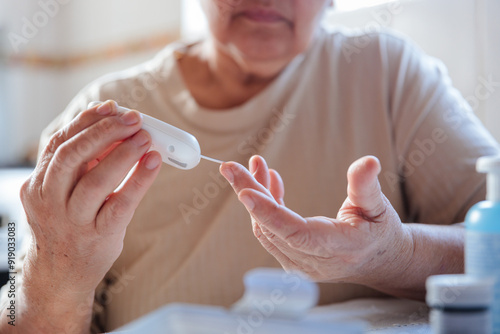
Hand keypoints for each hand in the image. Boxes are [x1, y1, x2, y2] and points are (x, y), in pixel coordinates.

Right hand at [19, 100, 160, 330]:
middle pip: (73, 156)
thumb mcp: (63, 192)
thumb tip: (118, 130)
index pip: (59, 142)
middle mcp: (50, 200)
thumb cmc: (68, 224)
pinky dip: (139, 180)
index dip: (87, 121)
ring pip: (95, 181)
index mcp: (40, 183)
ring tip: (145, 138)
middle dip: (105, 132)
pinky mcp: (98, 236)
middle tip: (134, 119)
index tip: (112, 107)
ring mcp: (73, 220)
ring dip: (123, 154)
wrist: (60, 274)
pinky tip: (153, 163)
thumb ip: (84, 164)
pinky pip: (121, 204)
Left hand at [220, 155, 413, 286]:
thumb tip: (368, 161)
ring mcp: (298, 264)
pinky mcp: (290, 259)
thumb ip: (367, 186)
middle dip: (249, 193)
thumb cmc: (378, 231)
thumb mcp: (379, 207)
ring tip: (255, 165)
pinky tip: (268, 182)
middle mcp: (313, 262)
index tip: (244, 192)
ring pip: (265, 229)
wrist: (377, 261)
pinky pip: (268, 232)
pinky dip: (264, 206)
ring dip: (256, 196)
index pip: (296, 233)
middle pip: (271, 228)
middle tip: (230, 167)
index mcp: (337, 247)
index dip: (269, 213)